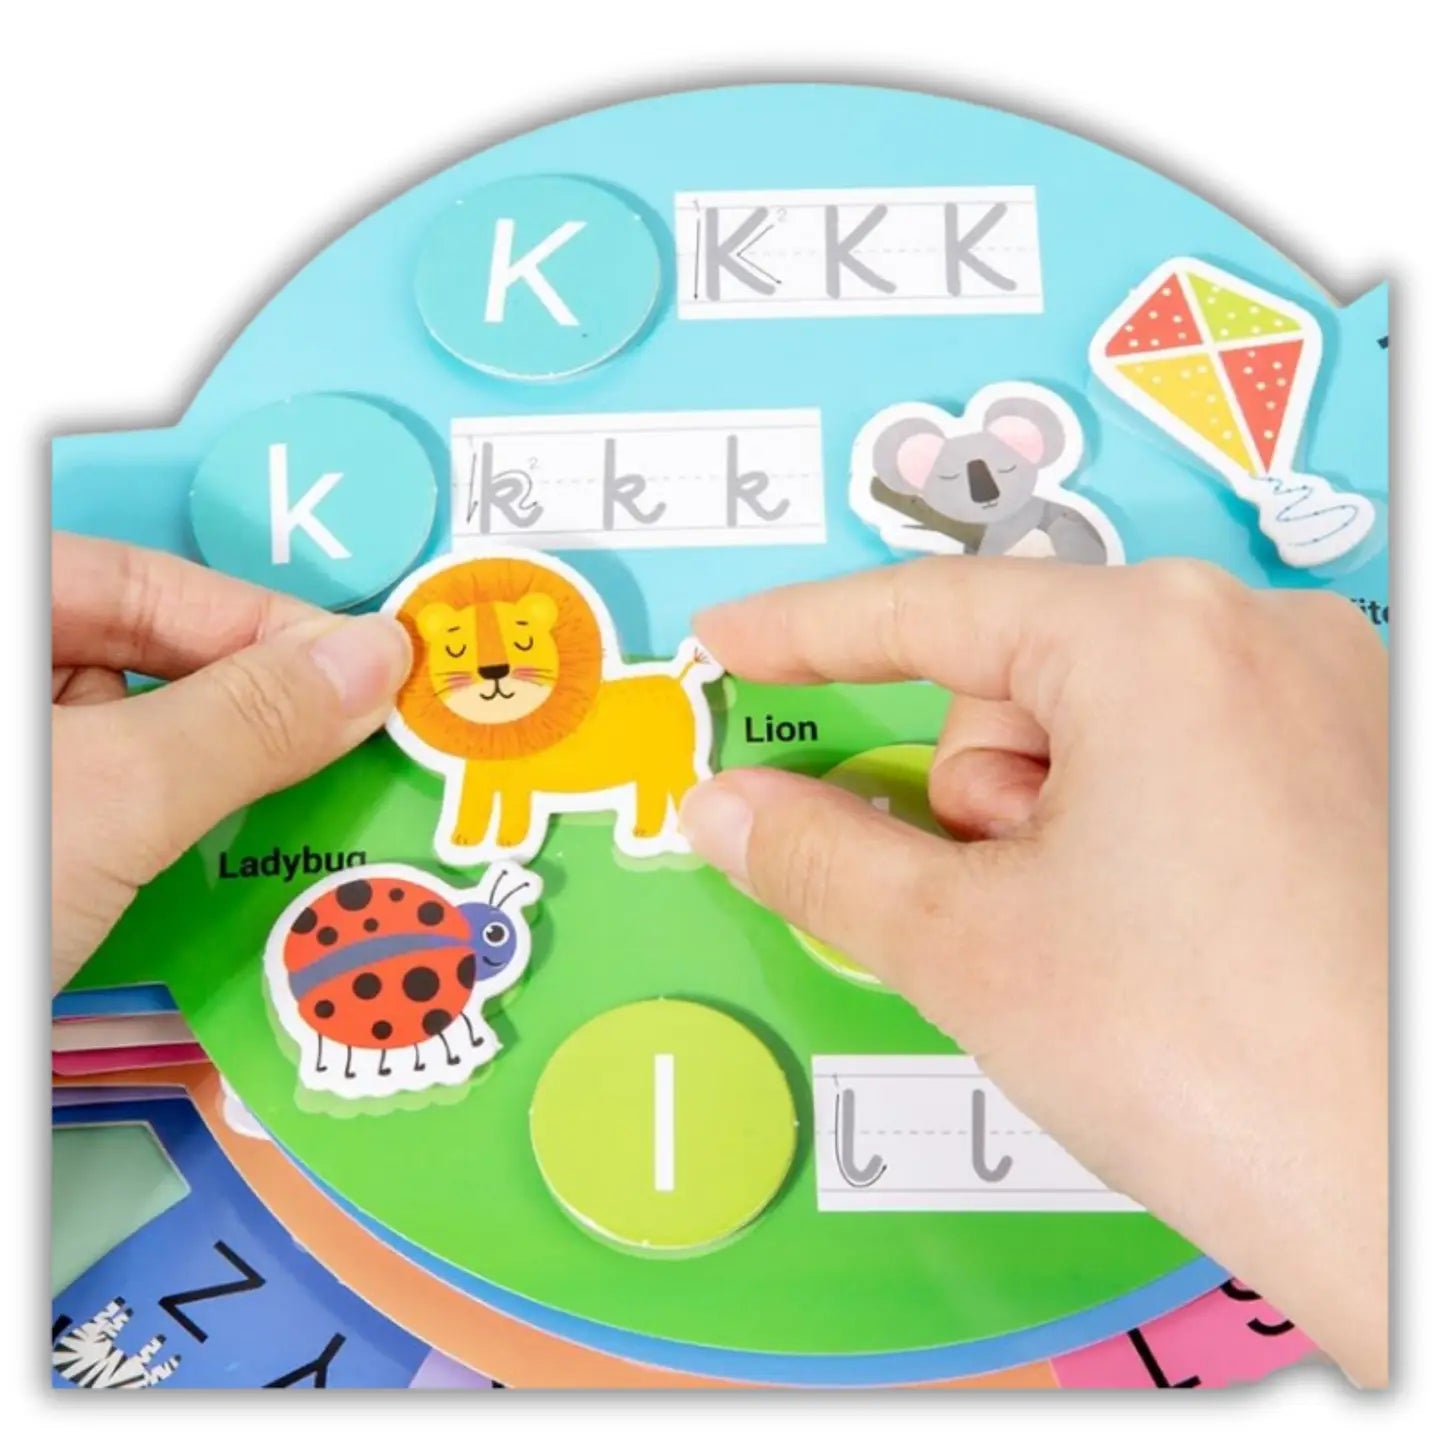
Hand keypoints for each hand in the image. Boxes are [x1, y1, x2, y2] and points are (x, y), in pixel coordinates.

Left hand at [51, 534, 409, 992]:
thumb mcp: (114, 798)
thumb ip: (250, 719)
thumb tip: (379, 657)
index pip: (142, 581)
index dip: (265, 623)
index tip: (368, 680)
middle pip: (136, 663)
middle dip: (248, 714)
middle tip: (350, 757)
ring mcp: (11, 783)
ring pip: (126, 748)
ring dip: (216, 788)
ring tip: (304, 827)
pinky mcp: (19, 855)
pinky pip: (102, 817)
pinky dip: (167, 842)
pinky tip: (225, 879)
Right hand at [680, 557, 1386, 1385]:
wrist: (1413, 1210)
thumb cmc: (1233, 1070)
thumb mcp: (968, 946)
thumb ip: (819, 857)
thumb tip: (730, 810)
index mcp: (1156, 640)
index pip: (929, 608)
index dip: (807, 632)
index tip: (736, 640)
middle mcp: (1259, 637)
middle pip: (1021, 682)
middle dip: (983, 795)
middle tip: (1012, 910)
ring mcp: (1330, 698)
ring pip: (1104, 726)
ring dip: (1062, 823)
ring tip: (1111, 942)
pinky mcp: (1363, 768)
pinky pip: (1189, 758)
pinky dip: (1141, 829)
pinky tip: (1173, 936)